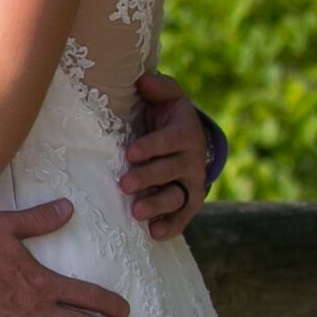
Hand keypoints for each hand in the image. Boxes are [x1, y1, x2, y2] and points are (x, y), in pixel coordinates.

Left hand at [119, 71, 214, 242]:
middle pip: (170, 171)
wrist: (184, 139)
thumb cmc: (167, 115)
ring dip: (157, 205)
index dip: (151, 147)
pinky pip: (183, 216)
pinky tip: (155, 234)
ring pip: (176, 196)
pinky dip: (172, 226)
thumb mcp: (167, 97)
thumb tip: (144, 82)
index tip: (130, 152)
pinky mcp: (188, 201)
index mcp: (184, 134)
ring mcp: (190, 183)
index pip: (169, 141)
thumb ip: (159, 87)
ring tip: (136, 213)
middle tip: (125, 184)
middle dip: (148, 178)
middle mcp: (191, 160)